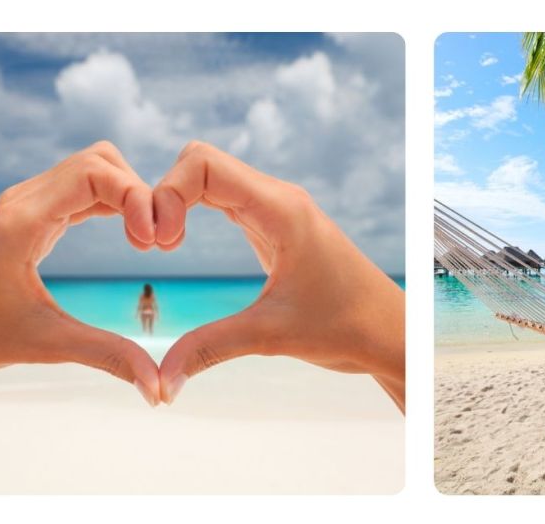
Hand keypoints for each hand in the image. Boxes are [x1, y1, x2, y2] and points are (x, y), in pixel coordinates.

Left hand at [0, 141, 161, 405]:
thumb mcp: (48, 346)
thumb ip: (108, 357)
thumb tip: (159, 389)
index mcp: (23, 222)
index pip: (94, 173)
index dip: (136, 197)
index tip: (153, 243)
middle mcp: (22, 200)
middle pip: (97, 160)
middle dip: (137, 191)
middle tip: (156, 240)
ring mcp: (23, 202)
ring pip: (90, 167)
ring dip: (125, 193)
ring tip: (146, 239)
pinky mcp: (28, 212)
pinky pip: (78, 187)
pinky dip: (109, 200)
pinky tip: (128, 233)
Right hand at [152, 141, 404, 410]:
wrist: (389, 334)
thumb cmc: (346, 328)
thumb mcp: (271, 336)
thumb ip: (210, 349)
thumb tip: (161, 383)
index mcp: (280, 209)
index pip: (204, 164)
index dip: (167, 193)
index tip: (160, 245)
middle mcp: (277, 199)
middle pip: (201, 161)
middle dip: (165, 192)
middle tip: (155, 245)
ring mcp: (275, 209)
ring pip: (210, 176)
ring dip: (176, 201)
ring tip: (163, 246)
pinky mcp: (273, 226)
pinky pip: (223, 198)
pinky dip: (192, 210)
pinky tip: (179, 243)